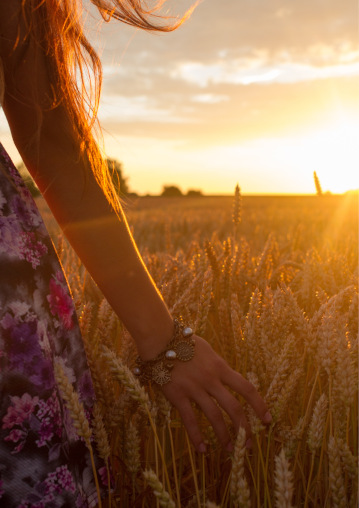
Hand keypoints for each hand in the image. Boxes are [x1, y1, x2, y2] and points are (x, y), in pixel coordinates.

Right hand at [161, 336, 271, 452]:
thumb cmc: (184, 342)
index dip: (259, 405)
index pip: (246, 388)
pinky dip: (196, 437)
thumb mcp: (208, 351)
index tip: (267, 419)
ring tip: (230, 450)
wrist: (161, 339)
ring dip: (224, 436)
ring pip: (214, 416)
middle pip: (233, 407)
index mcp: (220, 367)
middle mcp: (211, 379)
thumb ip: (218, 365)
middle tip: (250, 445)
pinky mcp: (178, 395)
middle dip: (244, 428)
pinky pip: (189, 420)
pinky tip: (203, 449)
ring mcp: (194, 388)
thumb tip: (226, 376)